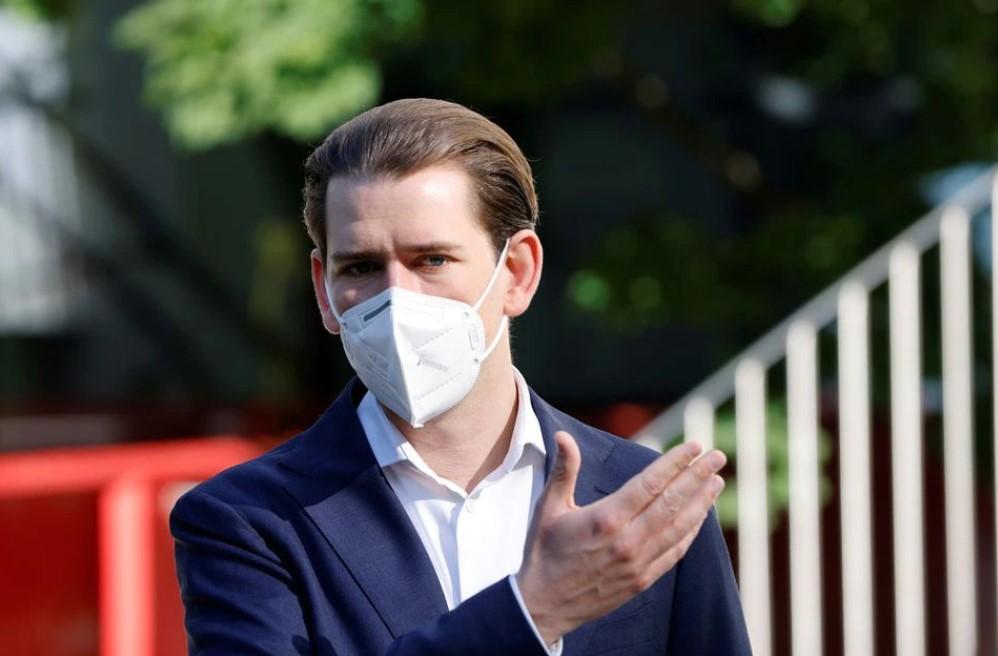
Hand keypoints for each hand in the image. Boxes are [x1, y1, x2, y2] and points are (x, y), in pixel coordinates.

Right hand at [516, 431, 725, 644]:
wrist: (543, 606)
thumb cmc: (543, 552)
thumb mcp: (548, 507)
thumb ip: (564, 470)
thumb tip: (562, 435)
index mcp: (607, 518)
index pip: (650, 483)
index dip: (675, 463)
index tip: (694, 445)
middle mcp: (628, 540)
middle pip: (672, 502)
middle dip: (698, 476)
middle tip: (718, 456)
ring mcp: (639, 563)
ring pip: (679, 527)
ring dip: (701, 503)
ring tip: (717, 482)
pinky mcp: (642, 580)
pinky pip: (675, 552)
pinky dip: (691, 532)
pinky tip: (701, 517)